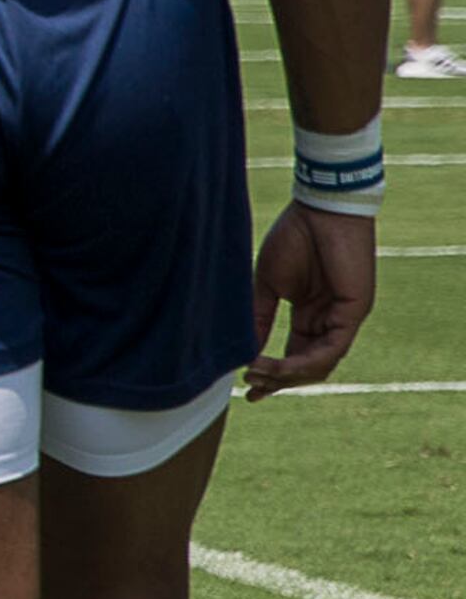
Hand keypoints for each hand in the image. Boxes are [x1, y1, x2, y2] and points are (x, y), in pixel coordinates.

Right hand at [246, 201, 371, 396]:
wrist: (319, 210)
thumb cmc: (294, 238)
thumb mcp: (267, 285)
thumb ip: (258, 317)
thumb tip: (245, 350)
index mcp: (311, 315)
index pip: (295, 355)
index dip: (272, 375)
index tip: (248, 389)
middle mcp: (330, 321)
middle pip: (308, 367)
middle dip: (278, 381)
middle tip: (251, 386)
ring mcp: (344, 318)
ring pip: (320, 364)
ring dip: (288, 375)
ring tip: (258, 373)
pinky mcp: (354, 312)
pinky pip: (331, 349)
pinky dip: (304, 362)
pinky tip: (279, 365)